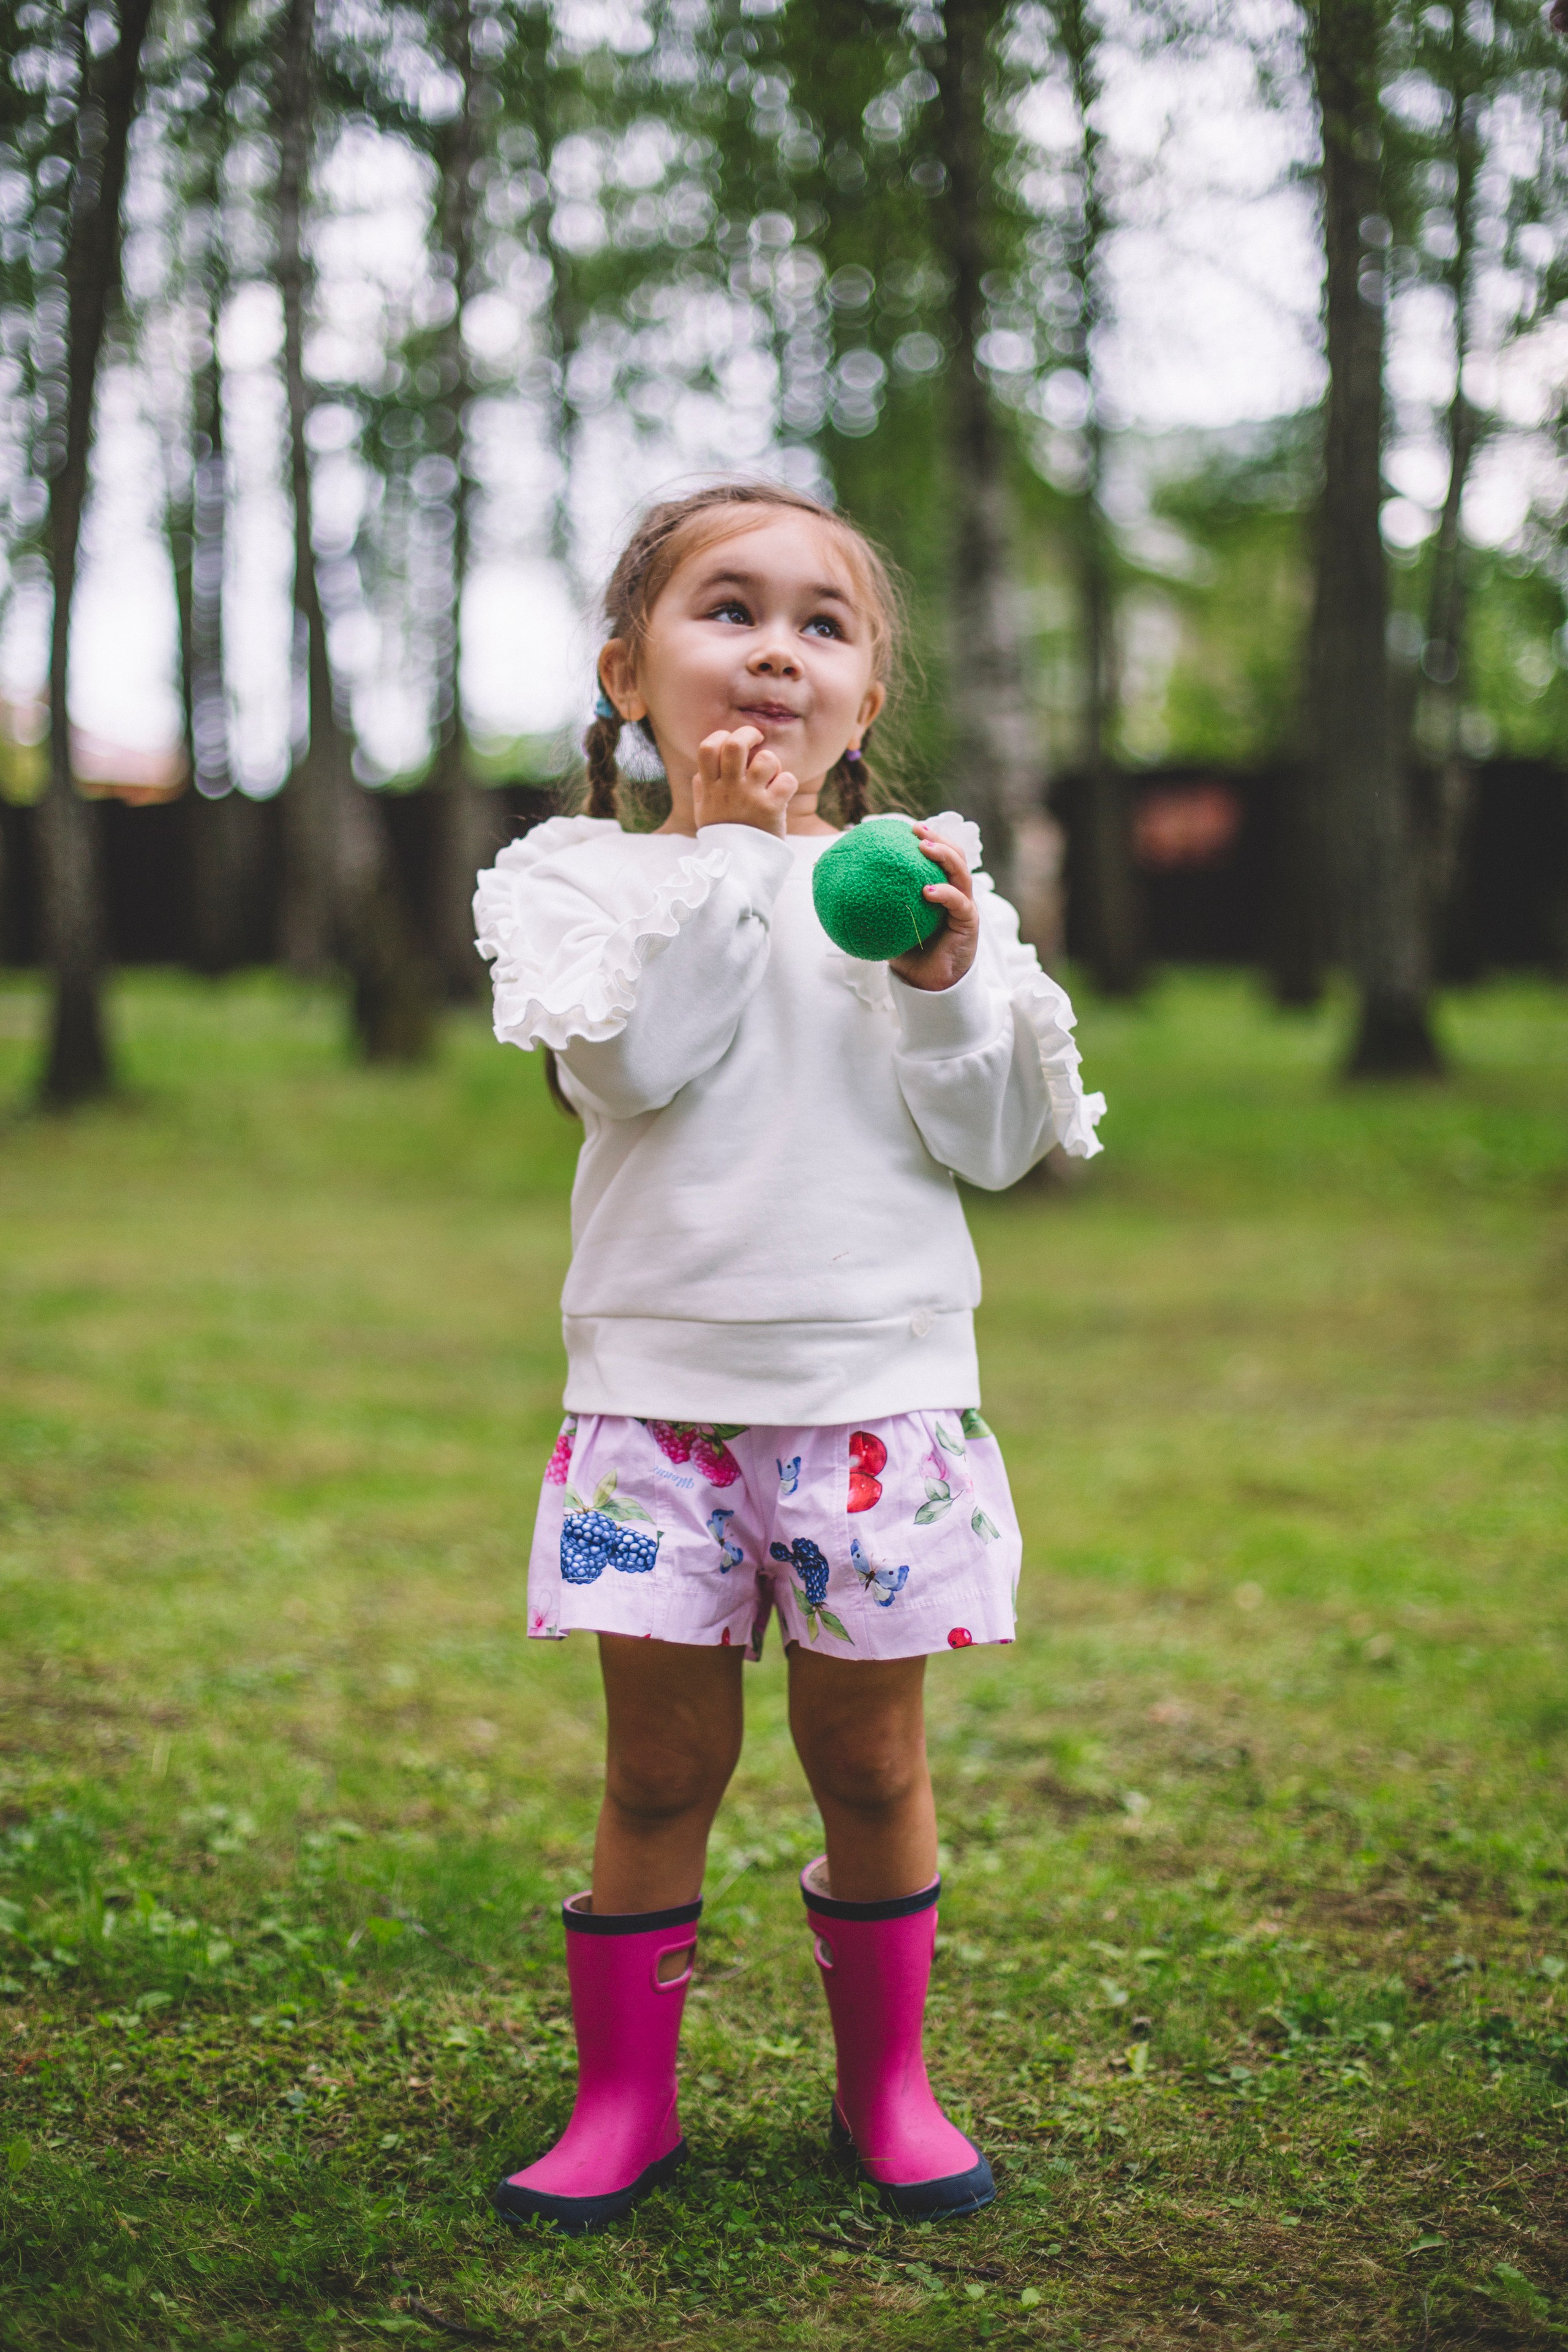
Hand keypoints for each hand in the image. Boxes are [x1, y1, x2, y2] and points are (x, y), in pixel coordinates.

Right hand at [692, 728, 797, 837]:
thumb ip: (701, 789)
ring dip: (773, 763)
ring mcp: (751, 797)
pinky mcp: (772, 808)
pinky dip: (788, 784)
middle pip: (735, 744)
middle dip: (749, 733)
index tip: (729, 740)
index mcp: (710, 787)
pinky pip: (788, 780)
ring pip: (767, 759)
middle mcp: (729, 789)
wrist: (737, 868)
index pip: (707, 748)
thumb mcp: (703, 813)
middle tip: (757, 739)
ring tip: (771, 777)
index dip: (720, 736)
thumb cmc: (722, 837)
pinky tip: (782, 796)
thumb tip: (701, 771)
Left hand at [889, 824, 979, 991]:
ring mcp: (964, 906)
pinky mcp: (968, 923)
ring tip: (925, 847)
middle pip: (955, 856)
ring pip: (962, 873)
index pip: (938, 857)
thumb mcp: (886, 925)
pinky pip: (959, 902)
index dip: (928, 838)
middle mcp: (955, 893)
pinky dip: (945, 893)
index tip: (908, 827)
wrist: (927, 983)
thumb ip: (873, 907)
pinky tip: (927, 891)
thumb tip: (834, 890)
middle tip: (917, 830)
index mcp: (939, 889)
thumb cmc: (908, 953)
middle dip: (939, 838)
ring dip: (945, 856)